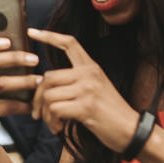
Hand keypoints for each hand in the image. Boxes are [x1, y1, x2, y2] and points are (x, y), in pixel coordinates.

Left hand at [27, 30, 138, 151]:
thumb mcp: (96, 88)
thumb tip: (44, 83)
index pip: (69, 43)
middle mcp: (89, 74)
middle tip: (37, 112)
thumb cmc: (110, 113)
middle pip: (48, 77)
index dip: (49, 36)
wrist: (131, 130)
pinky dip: (52, 122)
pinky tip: (59, 127)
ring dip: (45, 113)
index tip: (32, 32)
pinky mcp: (86, 107)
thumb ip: (75, 81)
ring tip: (52, 122)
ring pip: (48, 95)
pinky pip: (55, 110)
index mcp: (91, 67)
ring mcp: (88, 89)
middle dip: (37, 97)